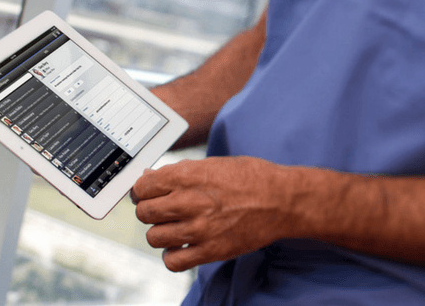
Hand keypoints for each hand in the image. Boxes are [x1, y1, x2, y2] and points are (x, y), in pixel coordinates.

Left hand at [131, 156, 296, 271]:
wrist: (282, 201)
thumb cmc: (252, 178)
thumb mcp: (214, 164)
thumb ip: (181, 172)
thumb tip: (152, 177)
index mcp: (189, 176)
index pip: (143, 186)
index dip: (143, 189)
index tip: (148, 192)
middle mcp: (190, 202)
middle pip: (144, 212)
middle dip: (149, 210)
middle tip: (161, 210)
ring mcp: (199, 229)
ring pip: (154, 237)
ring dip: (160, 232)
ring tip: (173, 228)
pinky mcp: (210, 251)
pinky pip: (173, 261)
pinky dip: (172, 256)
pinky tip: (182, 246)